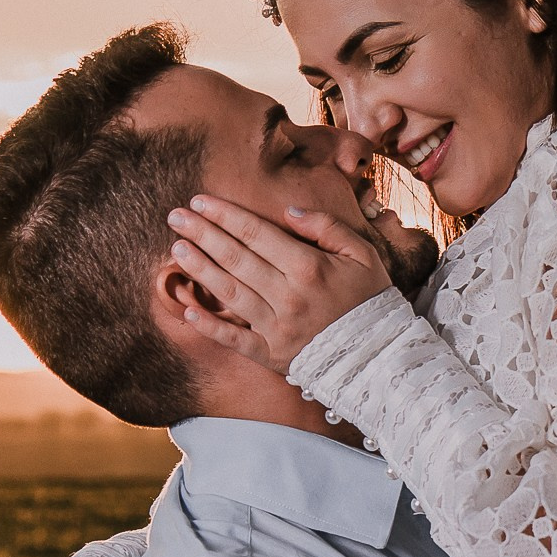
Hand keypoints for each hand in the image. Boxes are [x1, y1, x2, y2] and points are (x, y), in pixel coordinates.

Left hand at [167, 196, 391, 373]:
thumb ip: (327, 228)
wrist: (381, 355)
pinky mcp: (272, 355)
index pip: (256, 234)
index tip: (199, 201)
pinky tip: (187, 307)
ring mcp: (277, 327)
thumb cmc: (371, 299)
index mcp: (309, 267)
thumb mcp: (362, 254)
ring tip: (176, 249)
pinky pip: (235, 339)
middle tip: (175, 216)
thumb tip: (289, 212)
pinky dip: (210, 325)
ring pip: (230, 293)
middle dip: (202, 234)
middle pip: (236, 258)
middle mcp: (288, 296)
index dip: (225, 215)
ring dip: (200, 269)